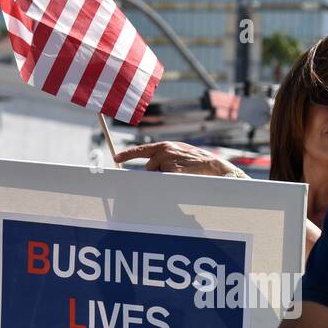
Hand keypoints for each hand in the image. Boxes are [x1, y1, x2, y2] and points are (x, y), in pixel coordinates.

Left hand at [113, 141, 244, 177]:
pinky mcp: (173, 171)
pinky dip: (172, 181)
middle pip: (149, 168)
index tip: (116, 158)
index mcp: (164, 146)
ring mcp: (168, 161)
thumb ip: (163, 156)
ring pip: (157, 175)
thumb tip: (150, 167)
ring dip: (165, 177)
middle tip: (172, 172)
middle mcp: (164, 151)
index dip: (127, 154)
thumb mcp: (177, 152)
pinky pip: (166, 181)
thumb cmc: (195, 160)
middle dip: (156, 173)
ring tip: (180, 173)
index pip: (141, 150)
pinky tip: (183, 177)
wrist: (212, 165)